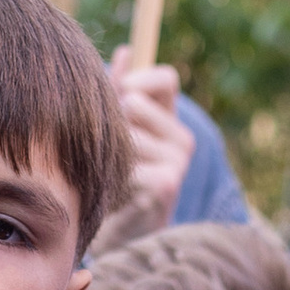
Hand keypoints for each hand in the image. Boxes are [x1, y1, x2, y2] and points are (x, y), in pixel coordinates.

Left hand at [106, 52, 196, 245]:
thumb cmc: (110, 179)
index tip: (119, 104)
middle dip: (110, 121)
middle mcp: (183, 139)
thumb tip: (125, 51)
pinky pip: (125, 159)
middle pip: (133, 101)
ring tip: (107, 177)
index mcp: (171, 121)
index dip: (136, 82)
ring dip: (107, 152)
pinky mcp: (167, 184)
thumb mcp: (114, 130)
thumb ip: (118, 91)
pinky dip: (110, 174)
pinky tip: (113, 194)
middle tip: (106, 154)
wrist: (117, 238)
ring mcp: (179, 163)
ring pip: (125, 130)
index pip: (166, 77)